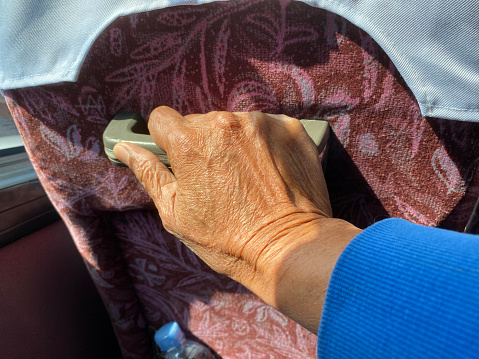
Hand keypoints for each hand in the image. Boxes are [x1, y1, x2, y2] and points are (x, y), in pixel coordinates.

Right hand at [114, 107, 360, 331]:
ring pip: (233, 124)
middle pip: (200, 122)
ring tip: (245, 178)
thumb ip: (149, 173)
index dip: (165, 139)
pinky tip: (268, 171)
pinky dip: (263, 143)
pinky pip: (266, 127)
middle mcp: (224, 123)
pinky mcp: (289, 128)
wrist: (287, 248)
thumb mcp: (176, 213)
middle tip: (216, 178)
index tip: (177, 156)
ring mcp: (260, 123)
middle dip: (201, 144)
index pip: (162, 118)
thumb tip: (125, 149)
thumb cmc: (227, 239)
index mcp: (190, 142)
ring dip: (233, 143)